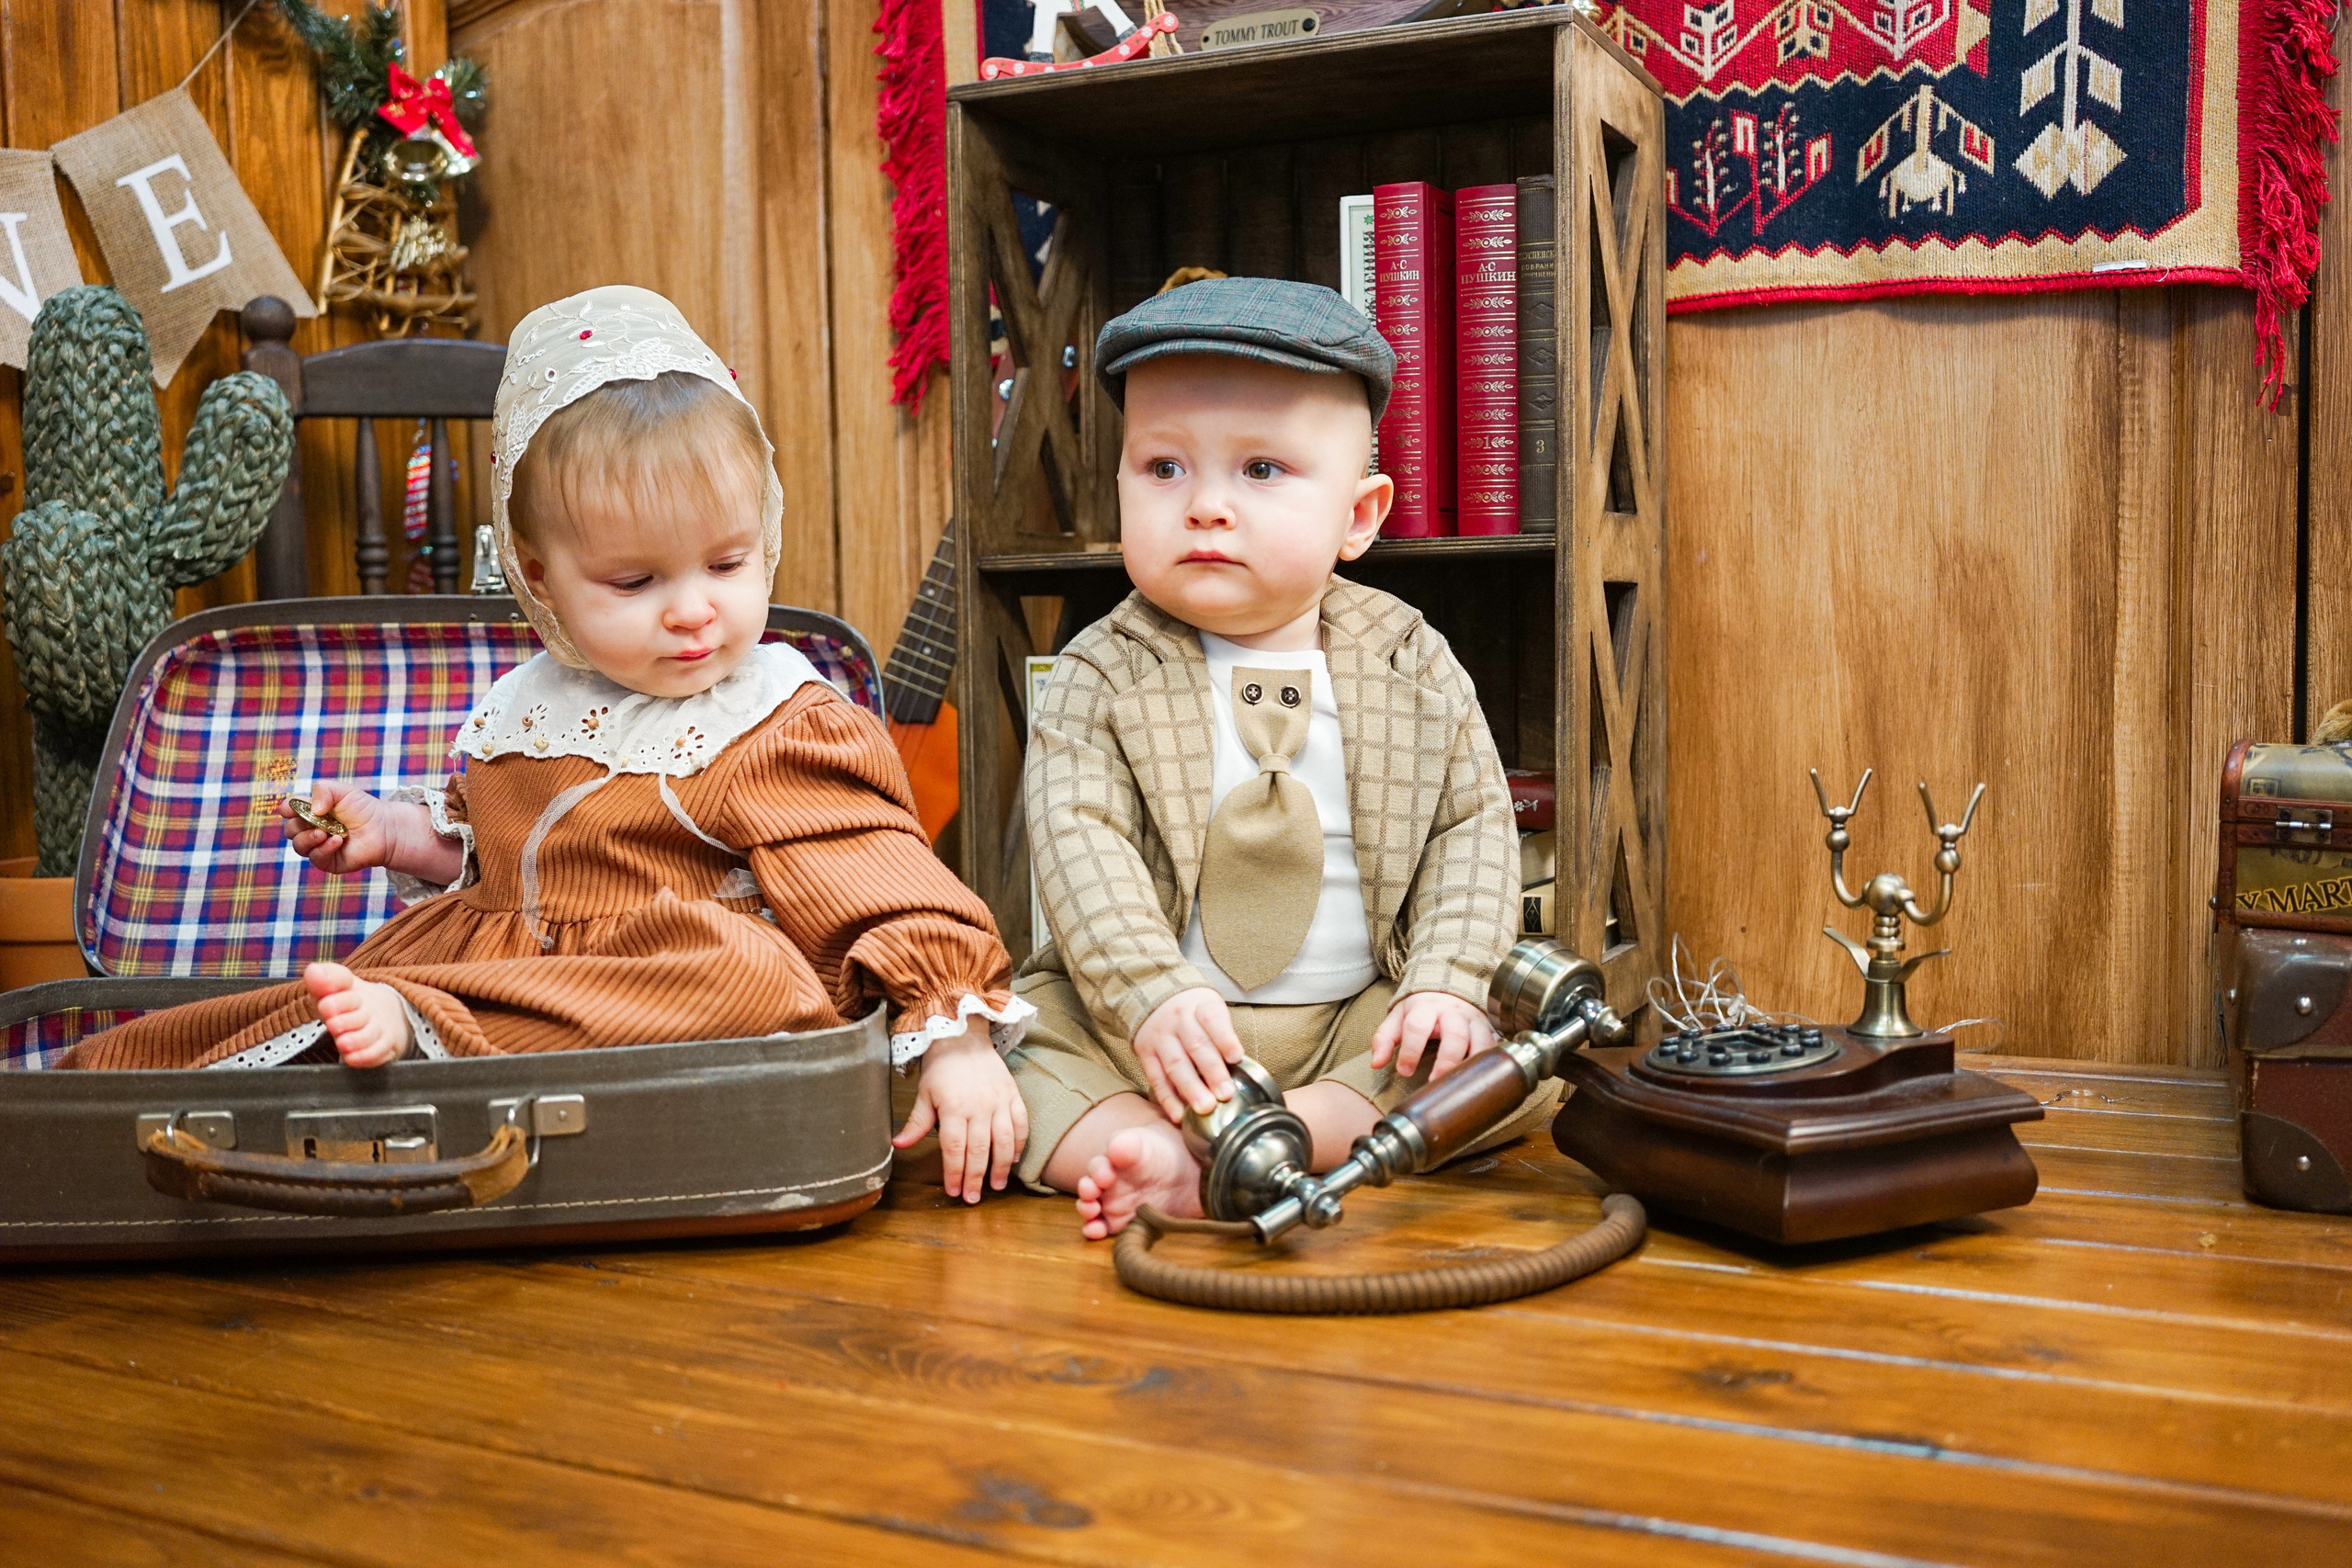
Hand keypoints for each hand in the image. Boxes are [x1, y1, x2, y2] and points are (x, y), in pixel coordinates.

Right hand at [280, 783, 393, 874]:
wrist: (383, 828)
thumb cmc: (362, 808)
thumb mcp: (343, 791)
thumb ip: (323, 790)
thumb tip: (313, 810)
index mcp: (310, 811)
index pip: (288, 810)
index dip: (287, 809)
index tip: (291, 809)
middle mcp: (310, 829)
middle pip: (290, 830)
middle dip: (299, 825)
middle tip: (318, 821)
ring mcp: (318, 846)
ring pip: (299, 846)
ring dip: (309, 838)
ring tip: (326, 832)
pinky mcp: (328, 861)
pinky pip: (316, 858)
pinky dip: (324, 849)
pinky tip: (337, 841)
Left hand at [892, 1022, 1027, 1202]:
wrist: (964, 1036)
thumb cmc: (942, 1067)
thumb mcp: (924, 1094)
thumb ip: (916, 1122)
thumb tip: (898, 1145)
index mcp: (953, 1107)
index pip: (954, 1148)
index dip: (954, 1172)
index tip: (953, 1191)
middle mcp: (979, 1106)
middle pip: (979, 1149)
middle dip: (975, 1177)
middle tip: (973, 1198)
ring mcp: (999, 1101)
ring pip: (1004, 1140)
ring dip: (1001, 1166)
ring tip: (997, 1186)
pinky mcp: (1013, 1095)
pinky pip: (1021, 1124)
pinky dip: (1020, 1143)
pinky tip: (1013, 1160)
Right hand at [1132, 986, 1242, 1120]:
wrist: (1156, 998)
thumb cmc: (1194, 1011)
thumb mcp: (1211, 1008)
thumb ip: (1224, 1036)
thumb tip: (1240, 1070)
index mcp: (1200, 1006)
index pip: (1213, 1020)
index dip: (1225, 1039)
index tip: (1237, 1058)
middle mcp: (1178, 1020)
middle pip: (1196, 1045)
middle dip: (1212, 1072)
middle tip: (1225, 1094)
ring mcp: (1160, 1037)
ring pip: (1175, 1064)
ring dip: (1190, 1088)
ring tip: (1205, 1108)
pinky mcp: (1145, 1053)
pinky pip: (1156, 1078)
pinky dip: (1167, 1098)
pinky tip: (1179, 1115)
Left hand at [1370, 990, 1494, 1081]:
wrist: (1447, 988)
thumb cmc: (1421, 1010)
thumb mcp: (1398, 1018)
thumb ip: (1384, 1039)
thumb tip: (1376, 1063)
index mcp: (1426, 1008)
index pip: (1417, 1026)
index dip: (1410, 1050)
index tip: (1405, 1071)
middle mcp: (1453, 1013)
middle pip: (1455, 1034)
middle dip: (1446, 1060)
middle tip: (1435, 1081)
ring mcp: (1473, 1020)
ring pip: (1480, 1039)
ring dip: (1473, 1062)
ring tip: (1464, 1084)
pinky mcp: (1489, 1028)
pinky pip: (1495, 1044)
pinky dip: (1493, 1059)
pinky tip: (1488, 1074)